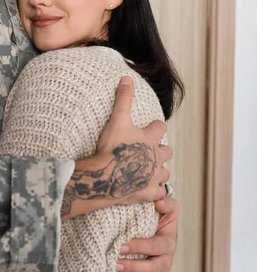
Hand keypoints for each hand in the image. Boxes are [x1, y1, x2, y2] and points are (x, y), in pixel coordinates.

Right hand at [61, 77, 171, 218]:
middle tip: (149, 149)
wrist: (106, 177)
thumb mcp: (117, 118)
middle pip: (167, 151)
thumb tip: (127, 78)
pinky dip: (156, 190)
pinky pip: (160, 192)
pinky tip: (150, 190)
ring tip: (150, 169)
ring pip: (165, 172)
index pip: (160, 128)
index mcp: (150, 138)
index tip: (151, 127)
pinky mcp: (149, 192)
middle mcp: (156, 156)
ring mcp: (154, 176)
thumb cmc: (112, 148)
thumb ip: (123, 98)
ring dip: (159, 169)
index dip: (156, 127)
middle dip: (161, 149)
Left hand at [116, 196, 178, 271]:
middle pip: (153, 268)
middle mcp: (166, 259)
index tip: (122, 245)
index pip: (156, 246)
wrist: (159, 225)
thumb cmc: (159, 216)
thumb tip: (158, 201)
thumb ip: (166, 203)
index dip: (140, 246)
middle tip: (115, 263)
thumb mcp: (166, 208)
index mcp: (168, 242)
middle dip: (134, 267)